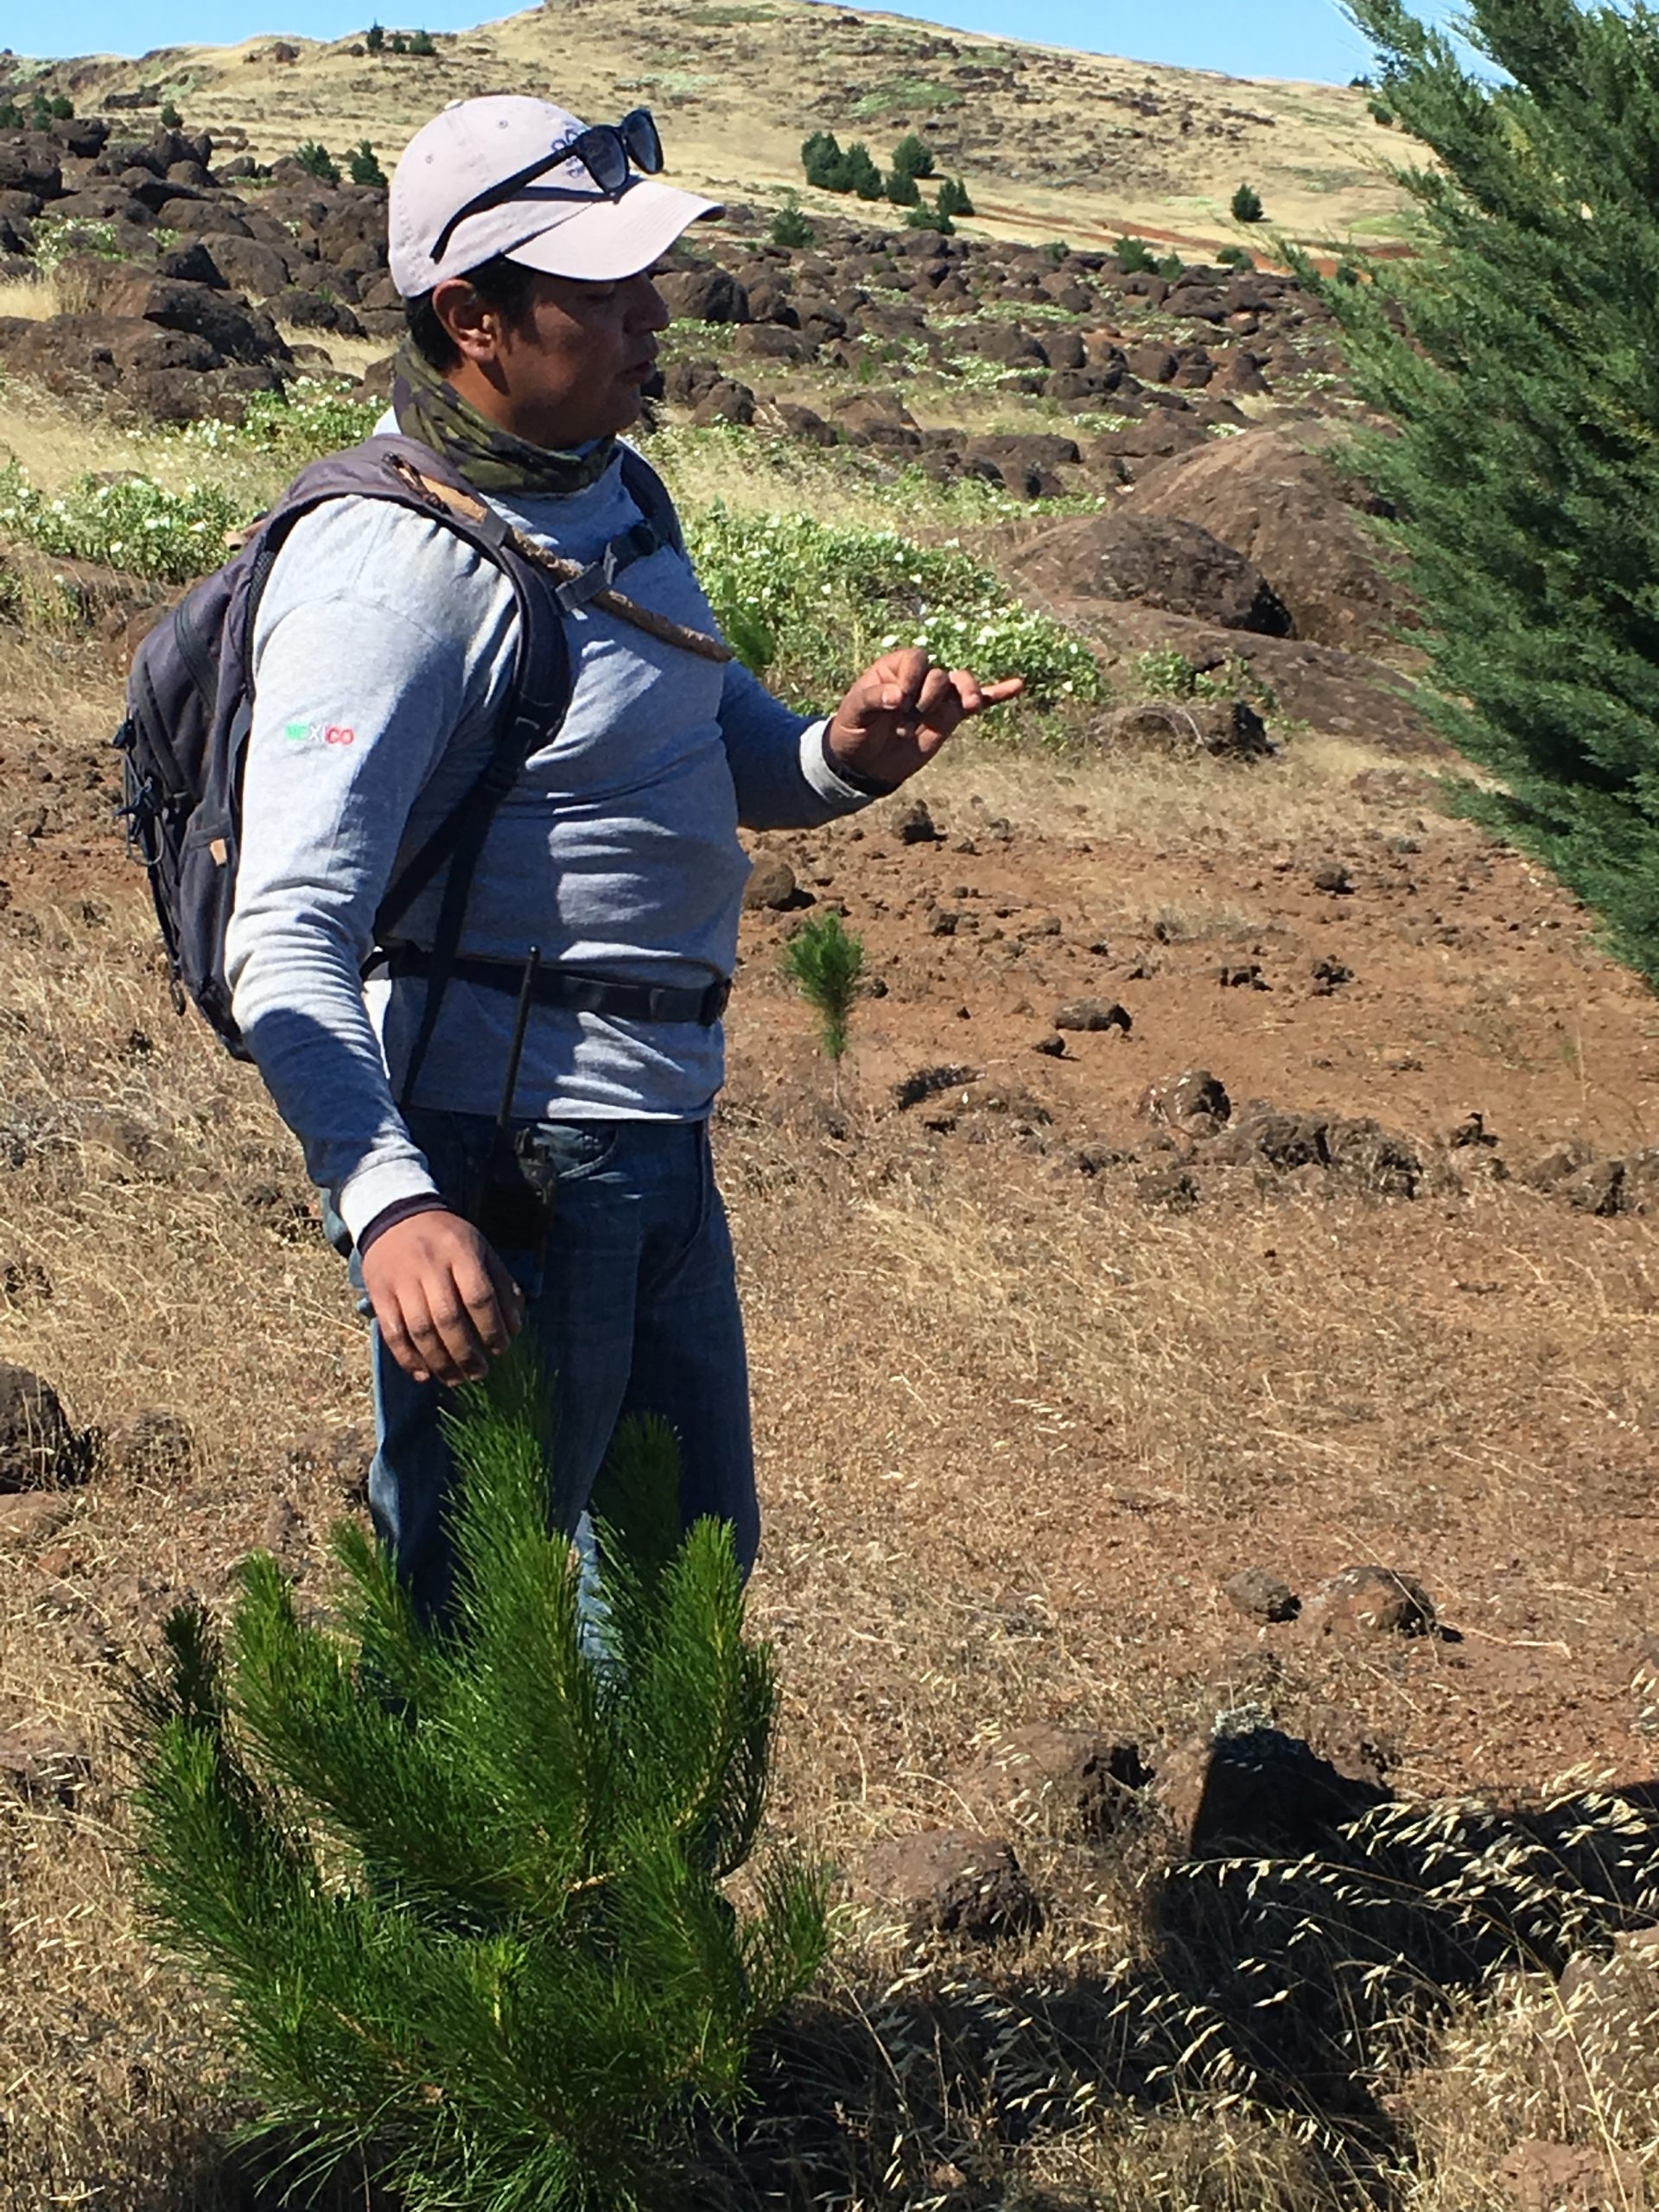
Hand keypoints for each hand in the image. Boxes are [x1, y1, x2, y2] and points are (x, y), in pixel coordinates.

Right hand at [360, 1208, 524, 1386]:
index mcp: (460, 1251)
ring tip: (456, 1379)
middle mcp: (429, 1265)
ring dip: (439, 1362)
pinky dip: (407, 1359)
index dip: (492, 1328)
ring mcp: (401, 1280)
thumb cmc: (447, 1238)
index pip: (479, 1297)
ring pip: (419, 1330)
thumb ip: (501, 1284)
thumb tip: (515, 1326)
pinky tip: (424, 1375)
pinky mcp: (379, 1293)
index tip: (501, 1349)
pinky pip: (392, 1332)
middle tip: (480, 1372)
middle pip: (448, 1319)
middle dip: (466, 1353)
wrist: (395, 1216)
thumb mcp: (480, 1248)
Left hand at [826, 648, 1024, 787]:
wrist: (863, 763)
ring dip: (967, 693)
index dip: (912, 678)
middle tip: (907, 722)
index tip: (898, 703)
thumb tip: (897, 697)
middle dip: (929, 697)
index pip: (916, 659)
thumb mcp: (853, 712)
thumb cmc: (853, 730)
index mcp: (894, 668)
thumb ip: (872, 699)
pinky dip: (996, 694)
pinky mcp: (950, 717)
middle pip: (940, 674)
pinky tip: (1017, 685)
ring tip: (969, 705)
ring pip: (962, 684)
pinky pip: (978, 702)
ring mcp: (937, 698)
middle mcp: (919, 678)